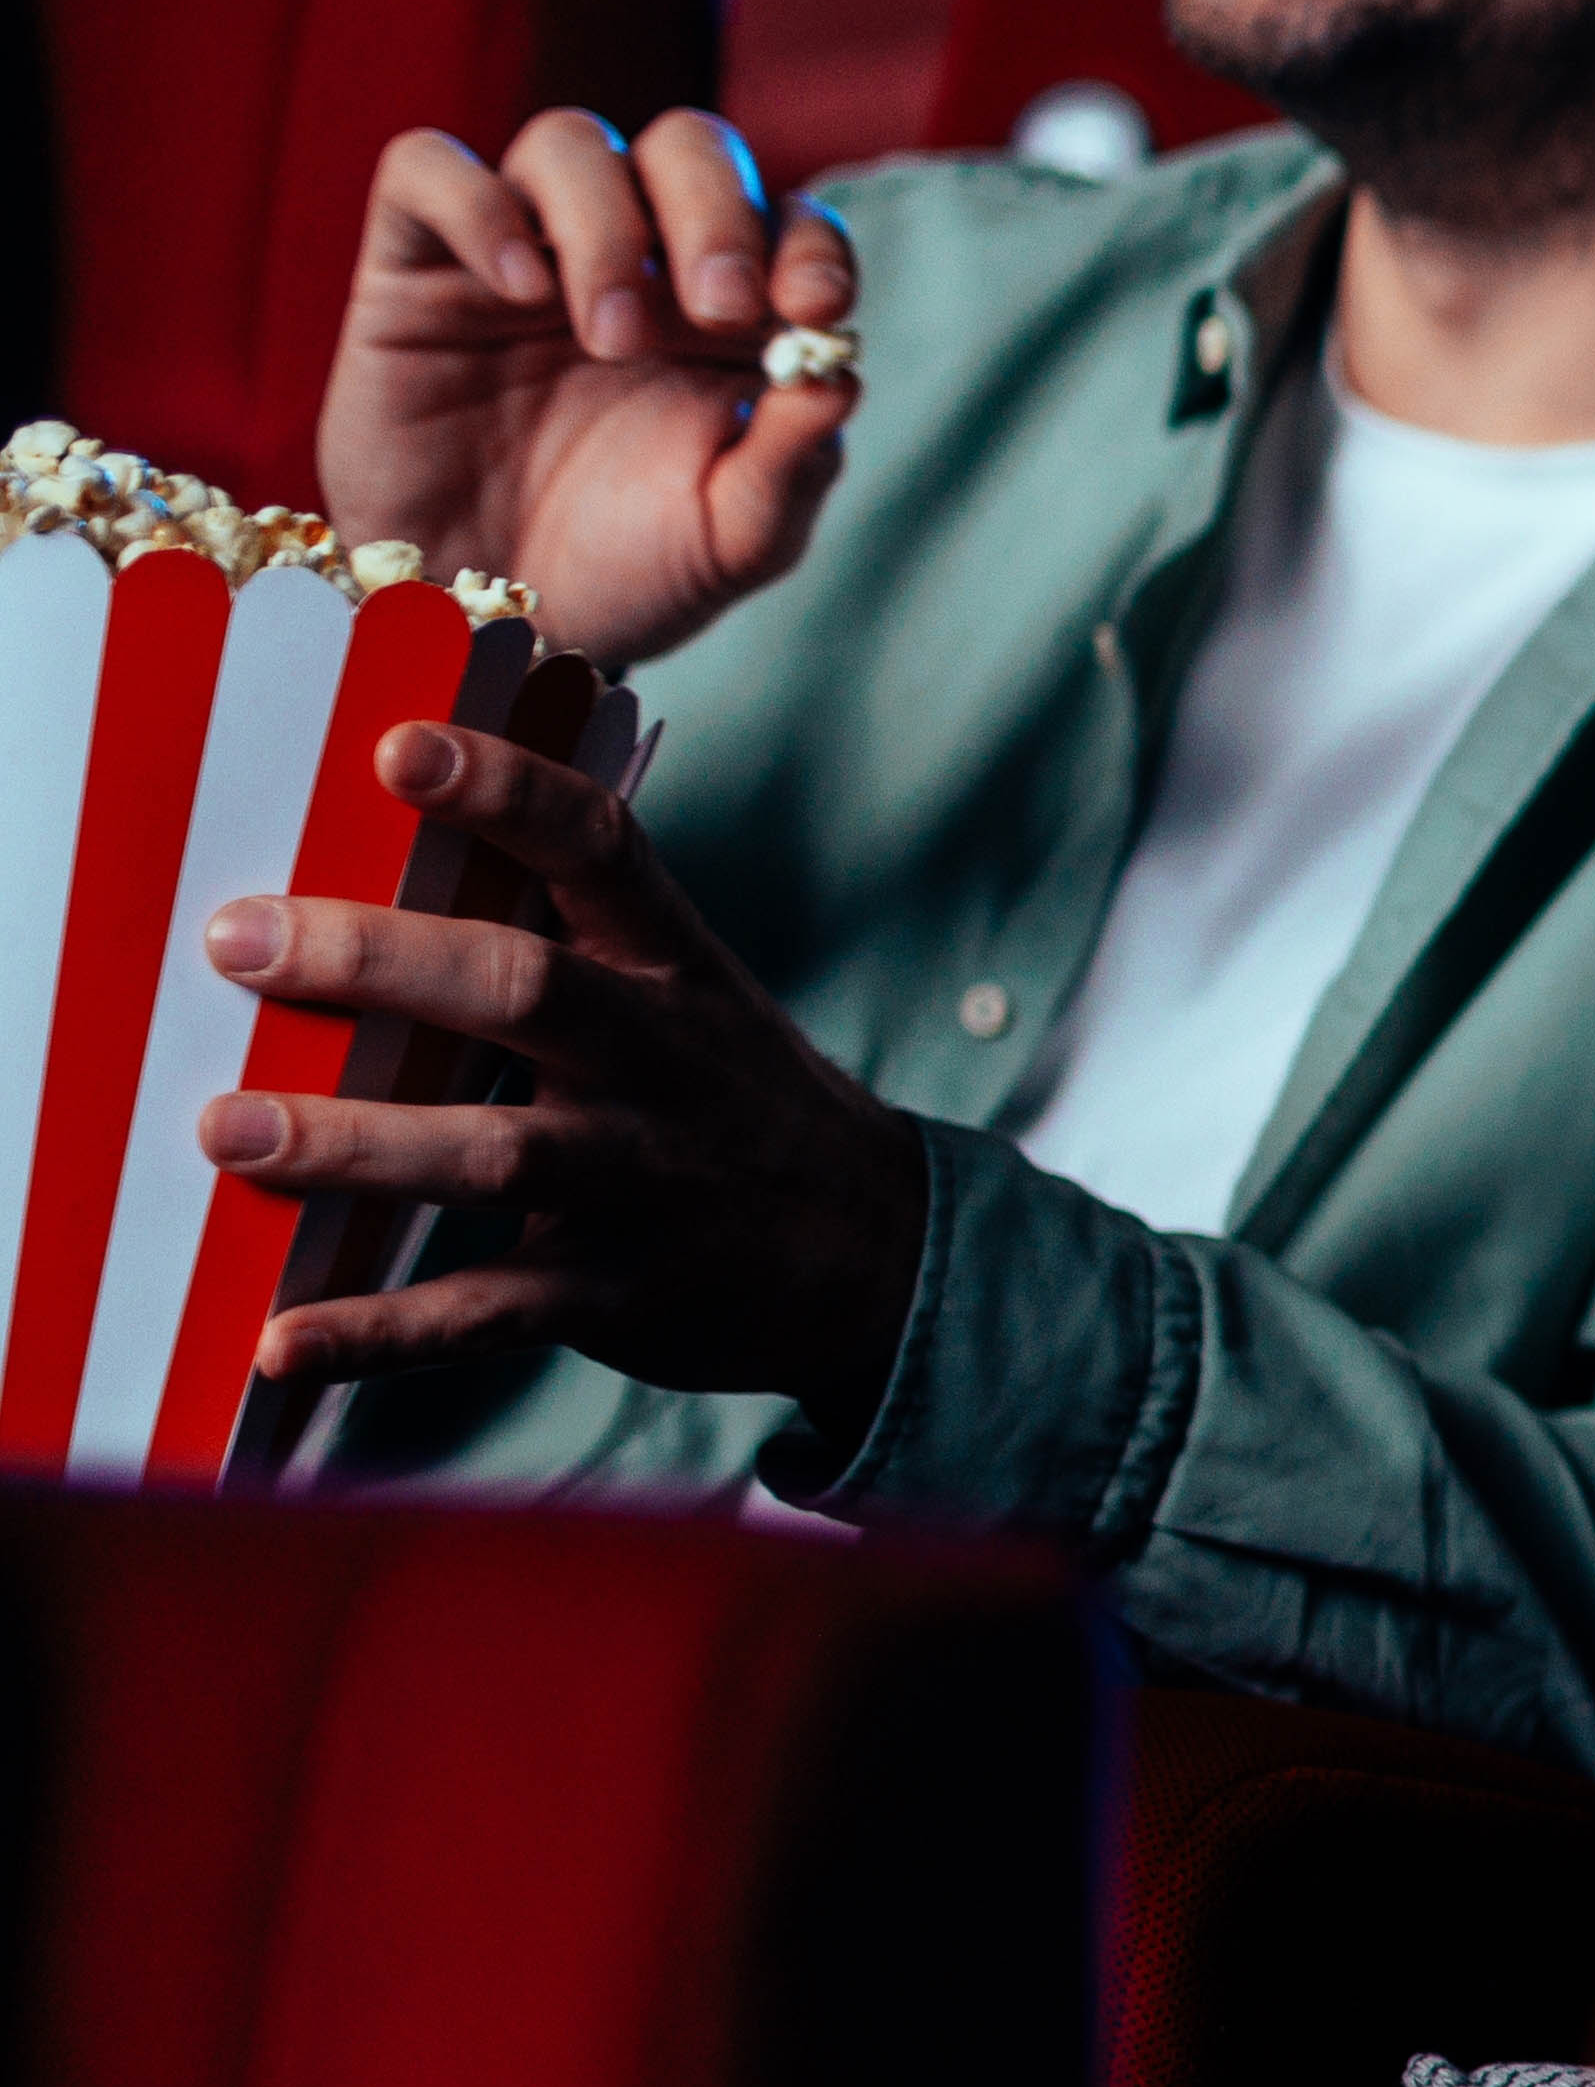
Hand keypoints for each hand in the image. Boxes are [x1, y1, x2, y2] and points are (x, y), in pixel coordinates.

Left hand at [197, 721, 926, 1412]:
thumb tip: (341, 893)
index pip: (598, 852)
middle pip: (526, 991)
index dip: (506, 792)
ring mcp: (647, 1180)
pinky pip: (489, 1313)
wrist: (878, 1254)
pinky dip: (381, 1333)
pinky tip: (281, 1340)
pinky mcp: (619, 1293)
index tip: (397, 746)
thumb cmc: (724, 1099)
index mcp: (672, 968)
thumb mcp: (680, 1001)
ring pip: (497, 1153)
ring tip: (225, 1129)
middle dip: (380, 958)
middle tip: (238, 939)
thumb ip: (551, 949)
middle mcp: (665, 1062)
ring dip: (356, 1144)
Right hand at [318, 109, 860, 667]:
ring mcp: (525, 255)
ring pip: (569, 142)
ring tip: (610, 337)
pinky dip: (477, 204)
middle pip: (687, 148)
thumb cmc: (624, 574)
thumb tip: (841, 376)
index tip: (814, 305)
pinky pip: (428, 167)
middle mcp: (637, 261)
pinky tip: (518, 287)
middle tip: (718, 307)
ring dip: (608, 224)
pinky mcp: (417, 270)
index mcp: (731, 313)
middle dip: (716, 211)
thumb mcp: (731, 540)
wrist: (485, 628)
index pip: (790, 222)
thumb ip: (792, 462)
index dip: (811, 244)